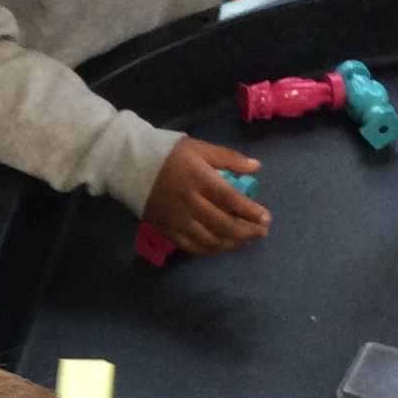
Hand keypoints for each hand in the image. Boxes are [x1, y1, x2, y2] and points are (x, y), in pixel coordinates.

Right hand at [143, 138, 267, 255]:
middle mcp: (190, 204)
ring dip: (232, 243)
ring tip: (246, 240)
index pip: (230, 200)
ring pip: (210, 240)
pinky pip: (193, 247)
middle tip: (261, 232)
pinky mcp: (167, 231)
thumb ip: (229, 159)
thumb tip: (257, 167)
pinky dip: (211, 250)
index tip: (266, 218)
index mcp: (200, 180)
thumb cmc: (169, 154)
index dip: (250, 211)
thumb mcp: (200, 148)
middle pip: (223, 224)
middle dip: (246, 231)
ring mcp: (178, 220)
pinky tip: (222, 246)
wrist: (130, 166)